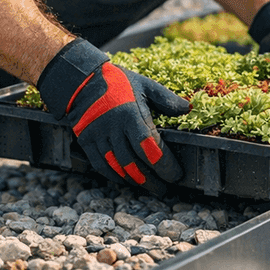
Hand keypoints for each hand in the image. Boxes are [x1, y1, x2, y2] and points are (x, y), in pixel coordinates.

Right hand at [37, 39, 186, 189]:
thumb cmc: (118, 83)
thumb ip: (166, 99)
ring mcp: (98, 136)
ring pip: (118, 166)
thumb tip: (187, 108)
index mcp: (130, 114)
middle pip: (134, 162)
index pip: (149, 146)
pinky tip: (126, 181)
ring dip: (135, 181)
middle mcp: (113, 128)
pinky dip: (114, 176)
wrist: (82, 81)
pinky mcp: (86, 141)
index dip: (164, 164)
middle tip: (165, 188)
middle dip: (152, 179)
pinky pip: (101, 165)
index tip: (176, 174)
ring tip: (149, 187)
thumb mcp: (145, 85)